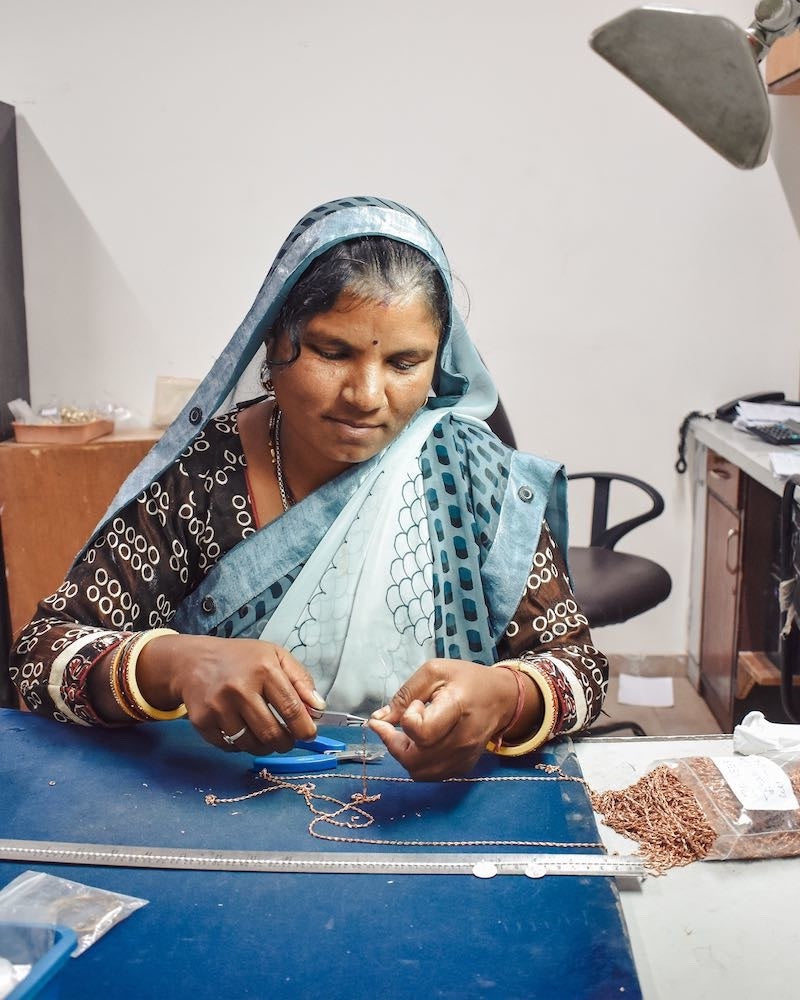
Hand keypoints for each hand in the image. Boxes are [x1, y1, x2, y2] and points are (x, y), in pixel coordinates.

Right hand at [136, 634, 325, 753]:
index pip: (291, 708)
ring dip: (264, 747)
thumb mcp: (275, 656)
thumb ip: (301, 680)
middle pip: (272, 732)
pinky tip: (243, 731)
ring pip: (251, 744)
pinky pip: (229, 747)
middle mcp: (240, 688)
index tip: (309, 735)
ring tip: (267, 736)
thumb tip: (318, 708)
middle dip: (285, 743)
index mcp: (264, 669)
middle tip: (287, 740)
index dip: (304, 728)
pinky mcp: (202, 721)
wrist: (194, 661)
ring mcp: (219, 706)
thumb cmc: (240, 659)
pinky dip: (240, 746)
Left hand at [367, 659, 526, 779]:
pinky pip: (430, 775)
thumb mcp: (434, 672)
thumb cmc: (467, 680)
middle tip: (393, 725)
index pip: (421, 731)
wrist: (502, 698)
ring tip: (408, 734)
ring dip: (403, 754)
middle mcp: (462, 739)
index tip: (415, 705)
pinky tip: (421, 744)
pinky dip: (417, 762)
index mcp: (457, 708)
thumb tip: (379, 719)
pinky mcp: (463, 768)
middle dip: (394, 743)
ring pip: (418, 772)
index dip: (407, 719)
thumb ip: (404, 694)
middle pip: (414, 759)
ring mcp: (464, 757)